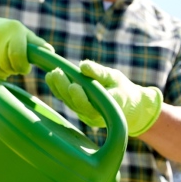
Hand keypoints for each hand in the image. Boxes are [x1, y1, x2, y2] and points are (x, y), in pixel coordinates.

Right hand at [0, 6, 52, 80]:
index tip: (23, 67)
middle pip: (6, 65)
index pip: (17, 56)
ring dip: (1, 73)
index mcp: (15, 29)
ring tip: (2, 64)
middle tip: (12, 65)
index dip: (21, 67)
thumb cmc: (10, 35)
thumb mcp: (25, 35)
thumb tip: (51, 52)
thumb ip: (37, 45)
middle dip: (12, 69)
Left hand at [46, 60, 162, 136]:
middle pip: (77, 104)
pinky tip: (51, 78)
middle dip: (65, 89)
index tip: (73, 85)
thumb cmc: (123, 89)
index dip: (81, 98)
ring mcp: (87, 117)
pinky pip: (69, 102)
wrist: (129, 108)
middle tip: (56, 73)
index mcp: (109, 108)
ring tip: (52, 73)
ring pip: (71, 104)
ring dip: (59, 89)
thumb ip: (99, 72)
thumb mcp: (115, 77)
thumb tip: (83, 65)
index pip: (93, 106)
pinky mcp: (81, 113)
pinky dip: (59, 90)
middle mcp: (96, 116)